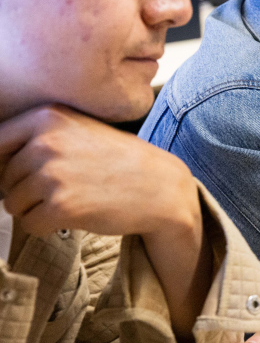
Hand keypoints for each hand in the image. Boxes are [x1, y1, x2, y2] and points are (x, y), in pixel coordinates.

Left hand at [0, 105, 199, 237]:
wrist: (160, 187)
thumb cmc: (120, 161)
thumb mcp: (80, 131)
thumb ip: (38, 136)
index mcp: (48, 116)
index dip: (7, 163)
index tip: (30, 172)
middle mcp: (47, 141)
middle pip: (4, 177)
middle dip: (27, 189)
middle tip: (66, 186)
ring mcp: (53, 174)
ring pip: (13, 203)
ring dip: (36, 208)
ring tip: (72, 199)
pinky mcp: (61, 206)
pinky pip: (29, 224)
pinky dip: (47, 226)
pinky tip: (75, 215)